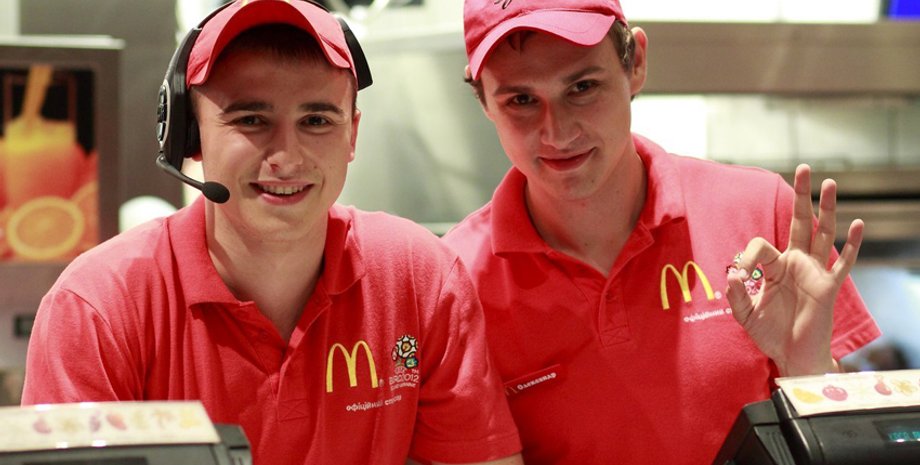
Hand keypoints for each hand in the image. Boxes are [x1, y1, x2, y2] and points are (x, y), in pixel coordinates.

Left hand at [726, 164, 863, 376]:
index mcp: (774, 267)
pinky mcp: (828, 287)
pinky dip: (851, 244)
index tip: (741, 274)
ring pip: (823, 235)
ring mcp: (814, 273)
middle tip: (803, 168)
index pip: (761, 245)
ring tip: (831, 183)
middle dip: (801, 196)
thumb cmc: (770, 333)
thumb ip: (735, 294)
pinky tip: (857, 224)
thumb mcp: (744, 314)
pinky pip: (843, 263)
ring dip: (827, 209)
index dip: (748, 255)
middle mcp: (796, 264)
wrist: (792, 356)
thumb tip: (731, 273)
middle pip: (800, 222)